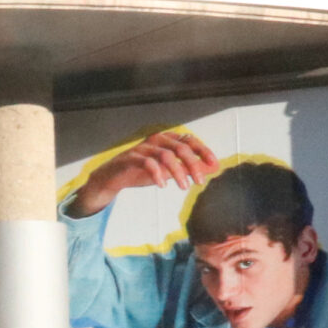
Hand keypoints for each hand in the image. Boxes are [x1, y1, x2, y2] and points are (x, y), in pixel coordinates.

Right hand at [70, 130, 218, 216]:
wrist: (113, 178)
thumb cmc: (142, 172)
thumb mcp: (169, 171)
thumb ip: (189, 168)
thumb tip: (213, 168)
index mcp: (167, 139)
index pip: (190, 140)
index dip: (204, 151)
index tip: (214, 165)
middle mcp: (156, 140)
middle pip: (181, 147)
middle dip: (193, 165)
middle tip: (199, 182)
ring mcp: (143, 148)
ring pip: (166, 155)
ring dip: (178, 172)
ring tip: (183, 187)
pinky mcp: (131, 158)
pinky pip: (148, 163)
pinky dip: (158, 174)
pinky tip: (162, 185)